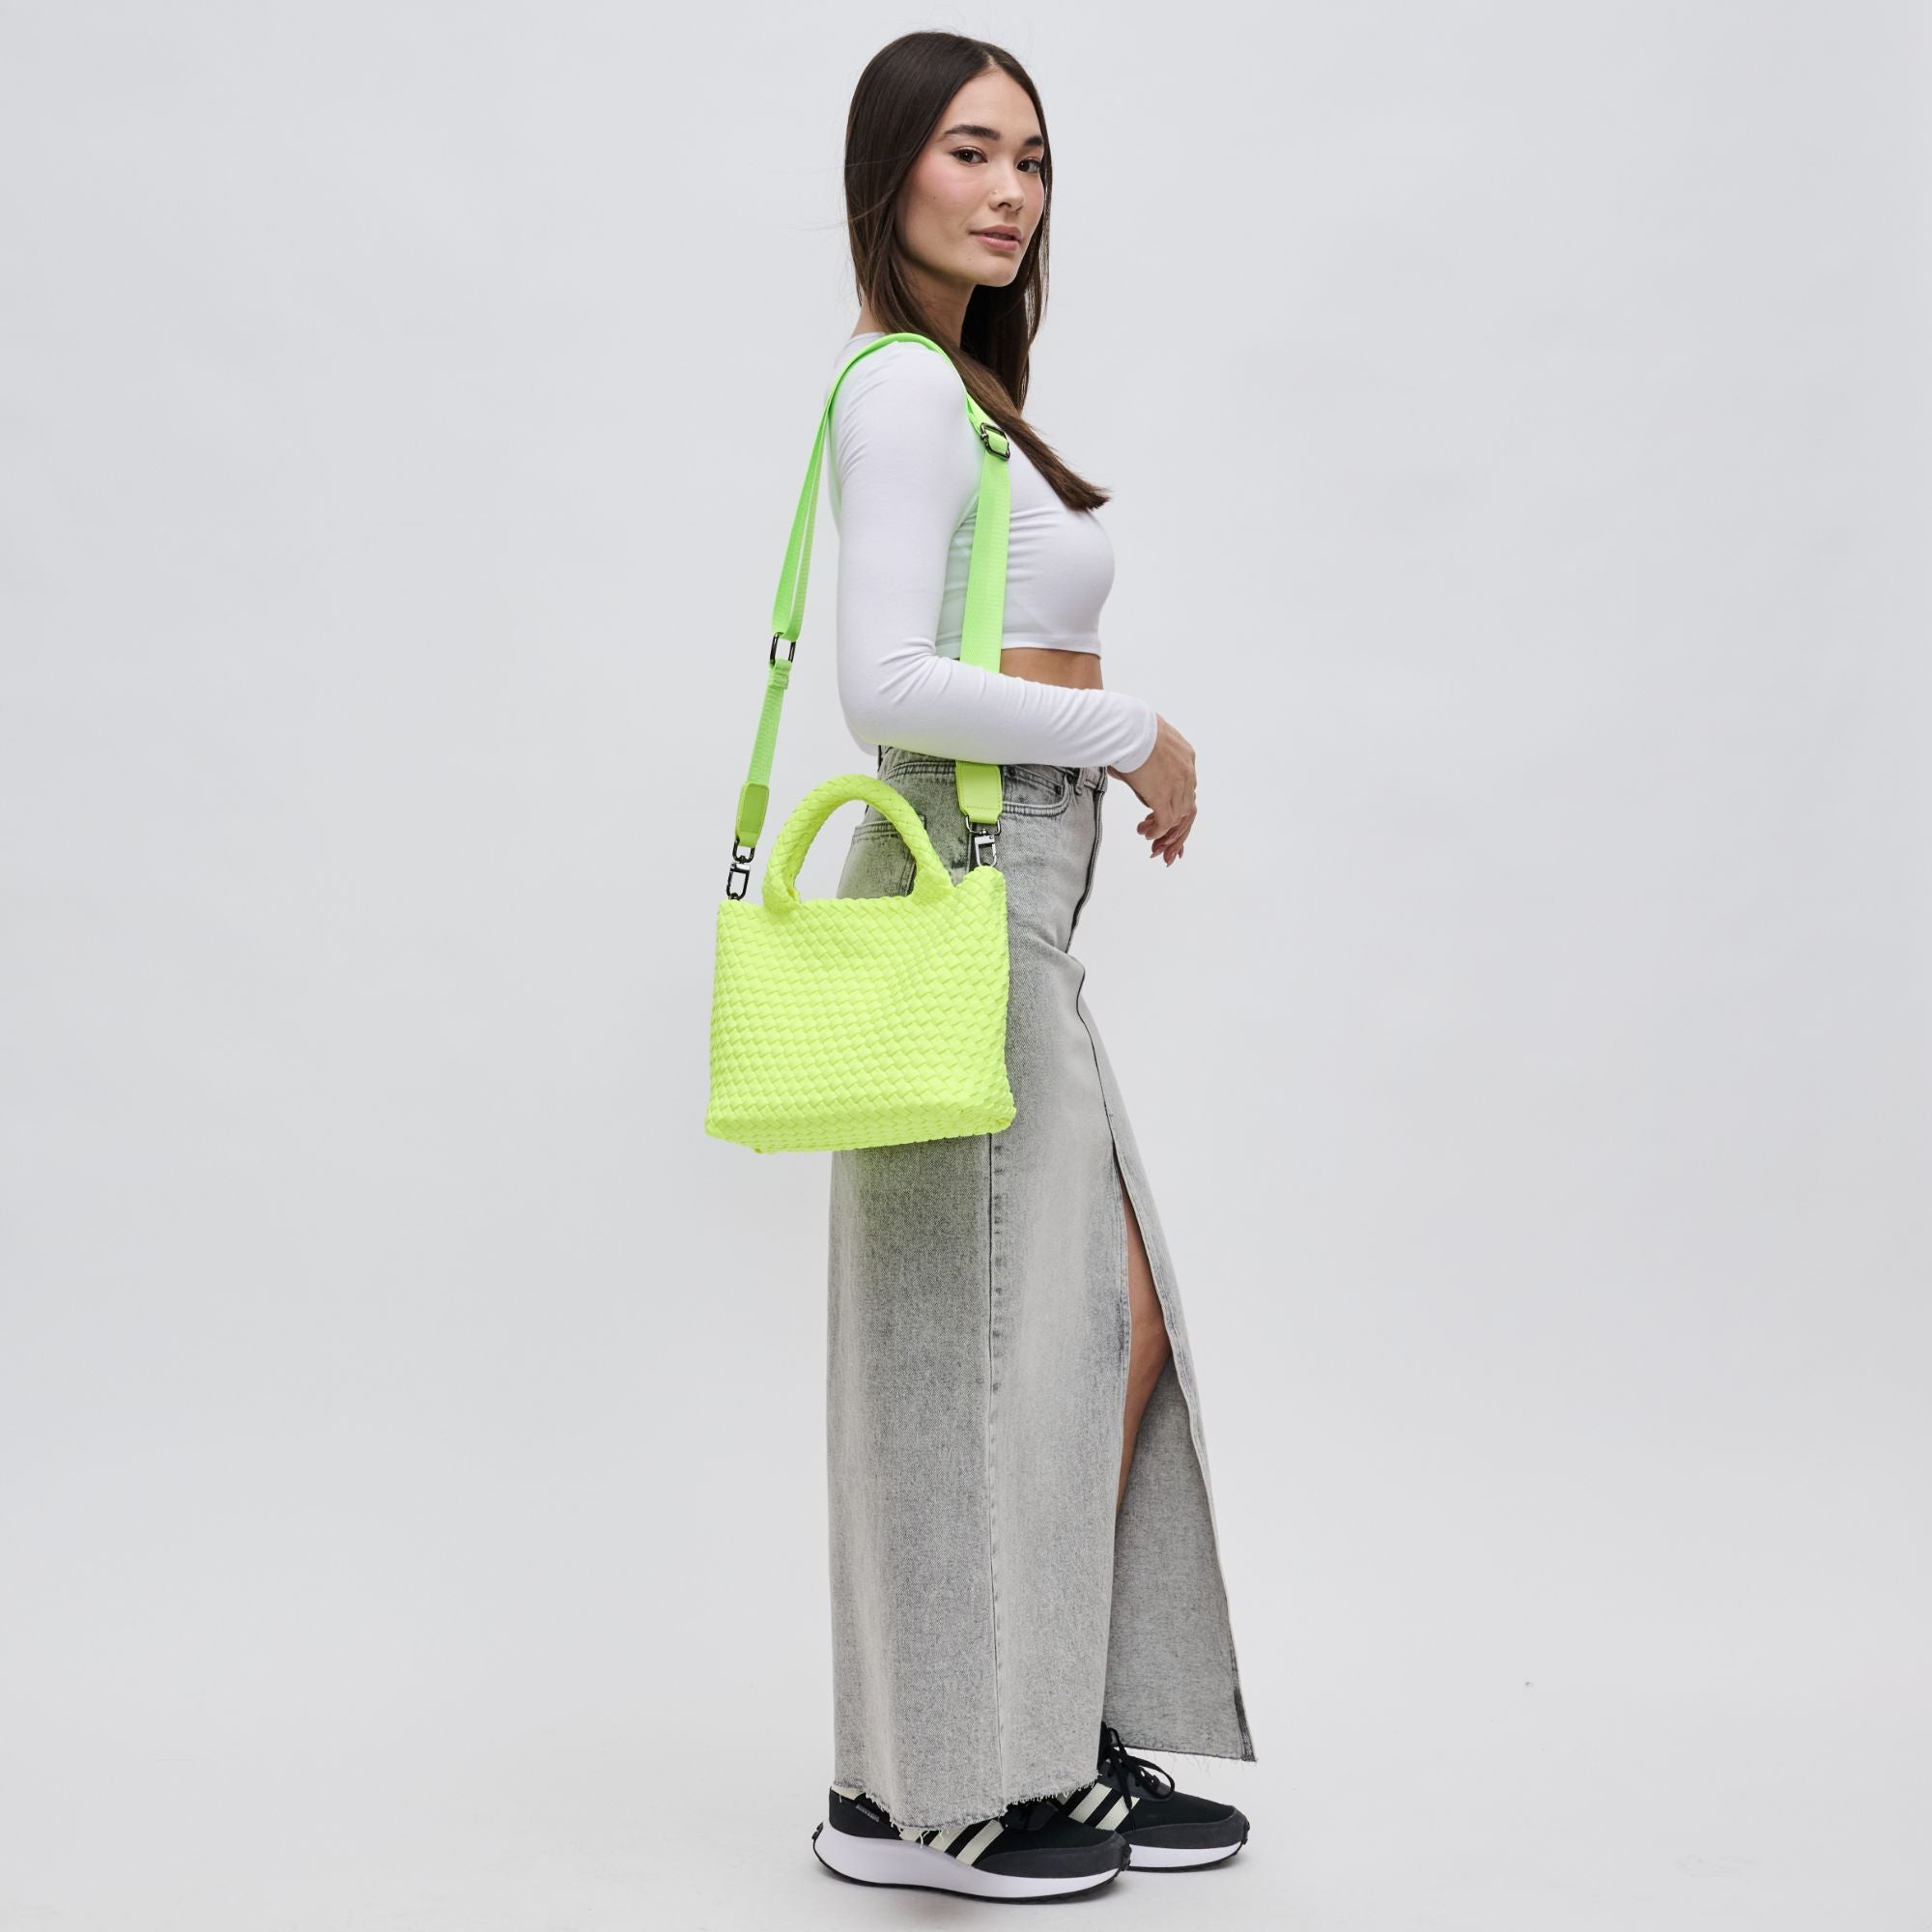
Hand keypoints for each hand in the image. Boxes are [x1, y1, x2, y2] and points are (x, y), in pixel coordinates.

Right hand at [1107, 715, 1195, 864]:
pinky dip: (1158, 831)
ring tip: (1149, 831)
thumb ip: (1146, 755)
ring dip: (1164, 826)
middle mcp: (1187, 771)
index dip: (1176, 799)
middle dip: (1173, 817)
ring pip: (1178, 814)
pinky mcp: (1163, 796)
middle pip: (1187, 802)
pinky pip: (1165, 821)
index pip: (1188, 784)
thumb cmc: (1130, 729)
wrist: (1128, 728)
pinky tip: (1147, 834)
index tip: (1164, 807)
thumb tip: (1130, 761)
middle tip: (1158, 825)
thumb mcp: (1146, 741)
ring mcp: (1177, 784)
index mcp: (1186, 755)